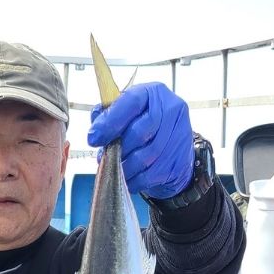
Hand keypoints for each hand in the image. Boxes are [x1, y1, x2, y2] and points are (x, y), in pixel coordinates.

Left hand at [86, 82, 193, 199]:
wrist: (173, 147)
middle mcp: (170, 109)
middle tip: (104, 157)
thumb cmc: (144, 126)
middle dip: (118, 148)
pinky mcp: (179, 160)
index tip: (94, 138)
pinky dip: (135, 180)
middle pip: (140, 132)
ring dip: (125, 167)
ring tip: (115, 169)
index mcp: (154, 93)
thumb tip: (96, 123)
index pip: (131, 102)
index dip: (110, 122)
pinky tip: (128, 179)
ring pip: (145, 157)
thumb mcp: (127, 112)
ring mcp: (179, 135)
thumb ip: (110, 114)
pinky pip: (151, 175)